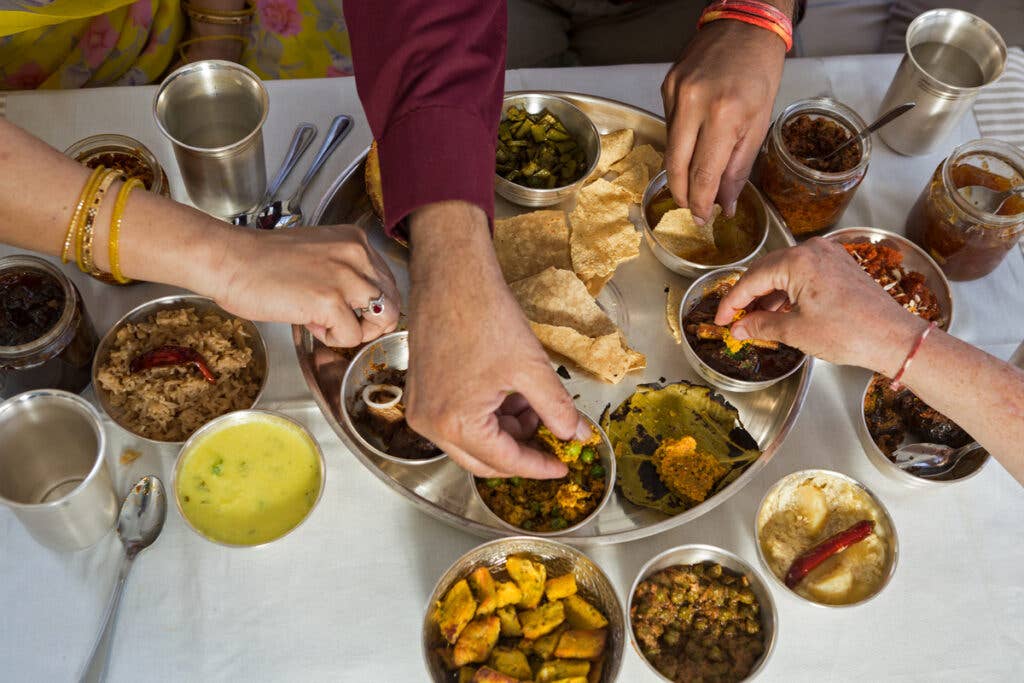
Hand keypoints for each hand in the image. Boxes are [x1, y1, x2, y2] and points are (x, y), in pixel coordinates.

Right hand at [214, 225, 399, 346]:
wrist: (228, 260)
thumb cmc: (262, 262)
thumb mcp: (318, 255)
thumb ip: (345, 274)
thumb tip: (363, 308)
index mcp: (355, 241)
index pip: (389, 282)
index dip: (372, 305)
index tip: (349, 310)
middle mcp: (357, 254)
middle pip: (393, 303)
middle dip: (371, 322)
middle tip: (341, 323)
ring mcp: (345, 276)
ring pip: (383, 319)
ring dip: (356, 331)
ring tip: (326, 323)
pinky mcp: (330, 300)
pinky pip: (353, 336)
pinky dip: (334, 339)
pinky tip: (310, 324)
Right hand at [404, 201, 589, 477]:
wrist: (451, 275)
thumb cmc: (487, 316)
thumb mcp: (531, 367)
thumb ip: (557, 409)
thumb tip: (576, 435)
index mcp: (455, 424)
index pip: (505, 462)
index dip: (539, 466)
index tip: (564, 466)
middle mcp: (430, 425)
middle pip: (483, 461)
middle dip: (520, 452)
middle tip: (552, 438)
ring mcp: (420, 409)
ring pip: (470, 442)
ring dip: (504, 433)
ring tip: (534, 405)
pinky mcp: (420, 393)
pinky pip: (456, 421)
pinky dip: (486, 418)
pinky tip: (510, 396)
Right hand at [661, 20, 785, 221]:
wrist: (745, 26)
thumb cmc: (760, 71)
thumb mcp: (760, 124)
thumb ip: (739, 167)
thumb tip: (726, 202)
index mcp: (724, 114)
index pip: (703, 174)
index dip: (701, 203)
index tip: (703, 218)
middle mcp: (694, 104)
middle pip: (676, 167)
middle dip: (683, 195)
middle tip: (692, 209)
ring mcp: (676, 94)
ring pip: (670, 149)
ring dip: (681, 170)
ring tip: (694, 181)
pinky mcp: (666, 87)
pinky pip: (670, 126)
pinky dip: (681, 142)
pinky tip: (694, 141)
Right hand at [715, 237, 926, 375]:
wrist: (893, 338)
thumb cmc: (849, 333)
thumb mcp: (796, 331)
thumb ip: (760, 325)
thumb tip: (739, 328)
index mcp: (797, 261)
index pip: (751, 279)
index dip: (731, 302)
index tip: (720, 320)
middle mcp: (812, 250)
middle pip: (766, 271)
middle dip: (748, 297)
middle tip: (734, 320)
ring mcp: (828, 256)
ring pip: (785, 272)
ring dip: (768, 295)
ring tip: (756, 320)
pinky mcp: (840, 266)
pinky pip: (804, 274)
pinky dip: (788, 291)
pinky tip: (781, 311)